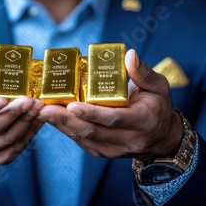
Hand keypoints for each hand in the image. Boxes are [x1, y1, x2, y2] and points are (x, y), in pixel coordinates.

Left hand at [38, 49, 182, 161]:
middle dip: (66, 120)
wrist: (163, 136)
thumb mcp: (159, 85)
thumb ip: (143, 71)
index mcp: (142, 121)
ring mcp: (115, 149)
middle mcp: (128, 139)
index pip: (113, 118)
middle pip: (92, 132)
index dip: (92, 113)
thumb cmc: (159, 105)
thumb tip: (129, 54)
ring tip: (42, 112)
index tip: (72, 105)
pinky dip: (67, 131)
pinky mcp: (105, 151)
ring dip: (62, 126)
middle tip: (44, 109)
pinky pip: (83, 142)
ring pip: (85, 139)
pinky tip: (52, 119)